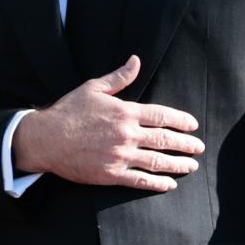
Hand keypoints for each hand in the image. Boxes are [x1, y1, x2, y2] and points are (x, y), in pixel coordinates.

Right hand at [11, 55, 202, 191]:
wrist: (45, 139)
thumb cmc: (68, 112)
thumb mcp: (93, 88)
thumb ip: (119, 77)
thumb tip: (136, 60)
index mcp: (125, 112)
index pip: (162, 116)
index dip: (181, 121)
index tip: (192, 125)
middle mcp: (126, 135)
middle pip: (165, 140)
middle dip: (186, 144)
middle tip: (198, 147)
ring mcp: (119, 156)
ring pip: (157, 162)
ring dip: (178, 164)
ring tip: (190, 165)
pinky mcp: (111, 175)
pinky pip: (140, 180)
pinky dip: (157, 183)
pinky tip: (169, 183)